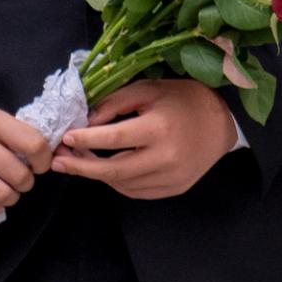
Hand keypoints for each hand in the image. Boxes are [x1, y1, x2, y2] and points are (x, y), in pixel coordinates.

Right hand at [0, 108, 51, 216]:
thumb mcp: (0, 125)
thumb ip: (25, 137)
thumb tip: (60, 155)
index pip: (35, 145)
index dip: (44, 163)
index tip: (38, 167)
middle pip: (20, 176)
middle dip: (25, 184)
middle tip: (17, 181)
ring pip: (0, 195)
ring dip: (8, 199)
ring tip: (3, 190)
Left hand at [52, 77, 239, 200]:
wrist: (223, 122)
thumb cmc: (183, 99)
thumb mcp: (149, 90)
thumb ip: (115, 102)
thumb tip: (86, 122)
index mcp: (159, 128)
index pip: (113, 138)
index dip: (85, 140)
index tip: (65, 138)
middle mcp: (166, 157)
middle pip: (113, 170)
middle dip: (81, 167)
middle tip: (58, 162)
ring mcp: (172, 177)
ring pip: (123, 184)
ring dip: (97, 174)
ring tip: (80, 162)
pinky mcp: (175, 188)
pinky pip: (137, 191)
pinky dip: (118, 182)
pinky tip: (107, 170)